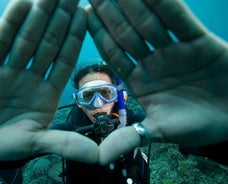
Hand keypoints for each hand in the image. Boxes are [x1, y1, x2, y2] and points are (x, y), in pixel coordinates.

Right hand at [0, 0, 97, 162]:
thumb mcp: (39, 143)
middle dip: (60, 18)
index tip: (85, 13)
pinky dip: (8, 24)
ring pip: (26, 39)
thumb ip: (65, 144)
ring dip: (37, 15)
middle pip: (48, 42)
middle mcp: (31, 76)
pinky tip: (20, 4)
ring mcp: (8, 71)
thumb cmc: (11, 144)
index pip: (64, 59)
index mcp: (47, 92)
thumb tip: (96, 156)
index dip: (75, 36)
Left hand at [88, 0, 227, 163]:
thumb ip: (131, 138)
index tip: (83, 15)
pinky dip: (165, 4)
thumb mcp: (162, 132)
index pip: (114, 53)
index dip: (98, 34)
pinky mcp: (199, 41)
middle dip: (109, 13)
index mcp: (140, 80)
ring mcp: (175, 49)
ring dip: (132, 3)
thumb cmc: (199, 125)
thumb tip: (101, 157)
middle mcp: (153, 61)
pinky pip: (179, 20)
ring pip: (149, 22)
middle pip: (126, 33)